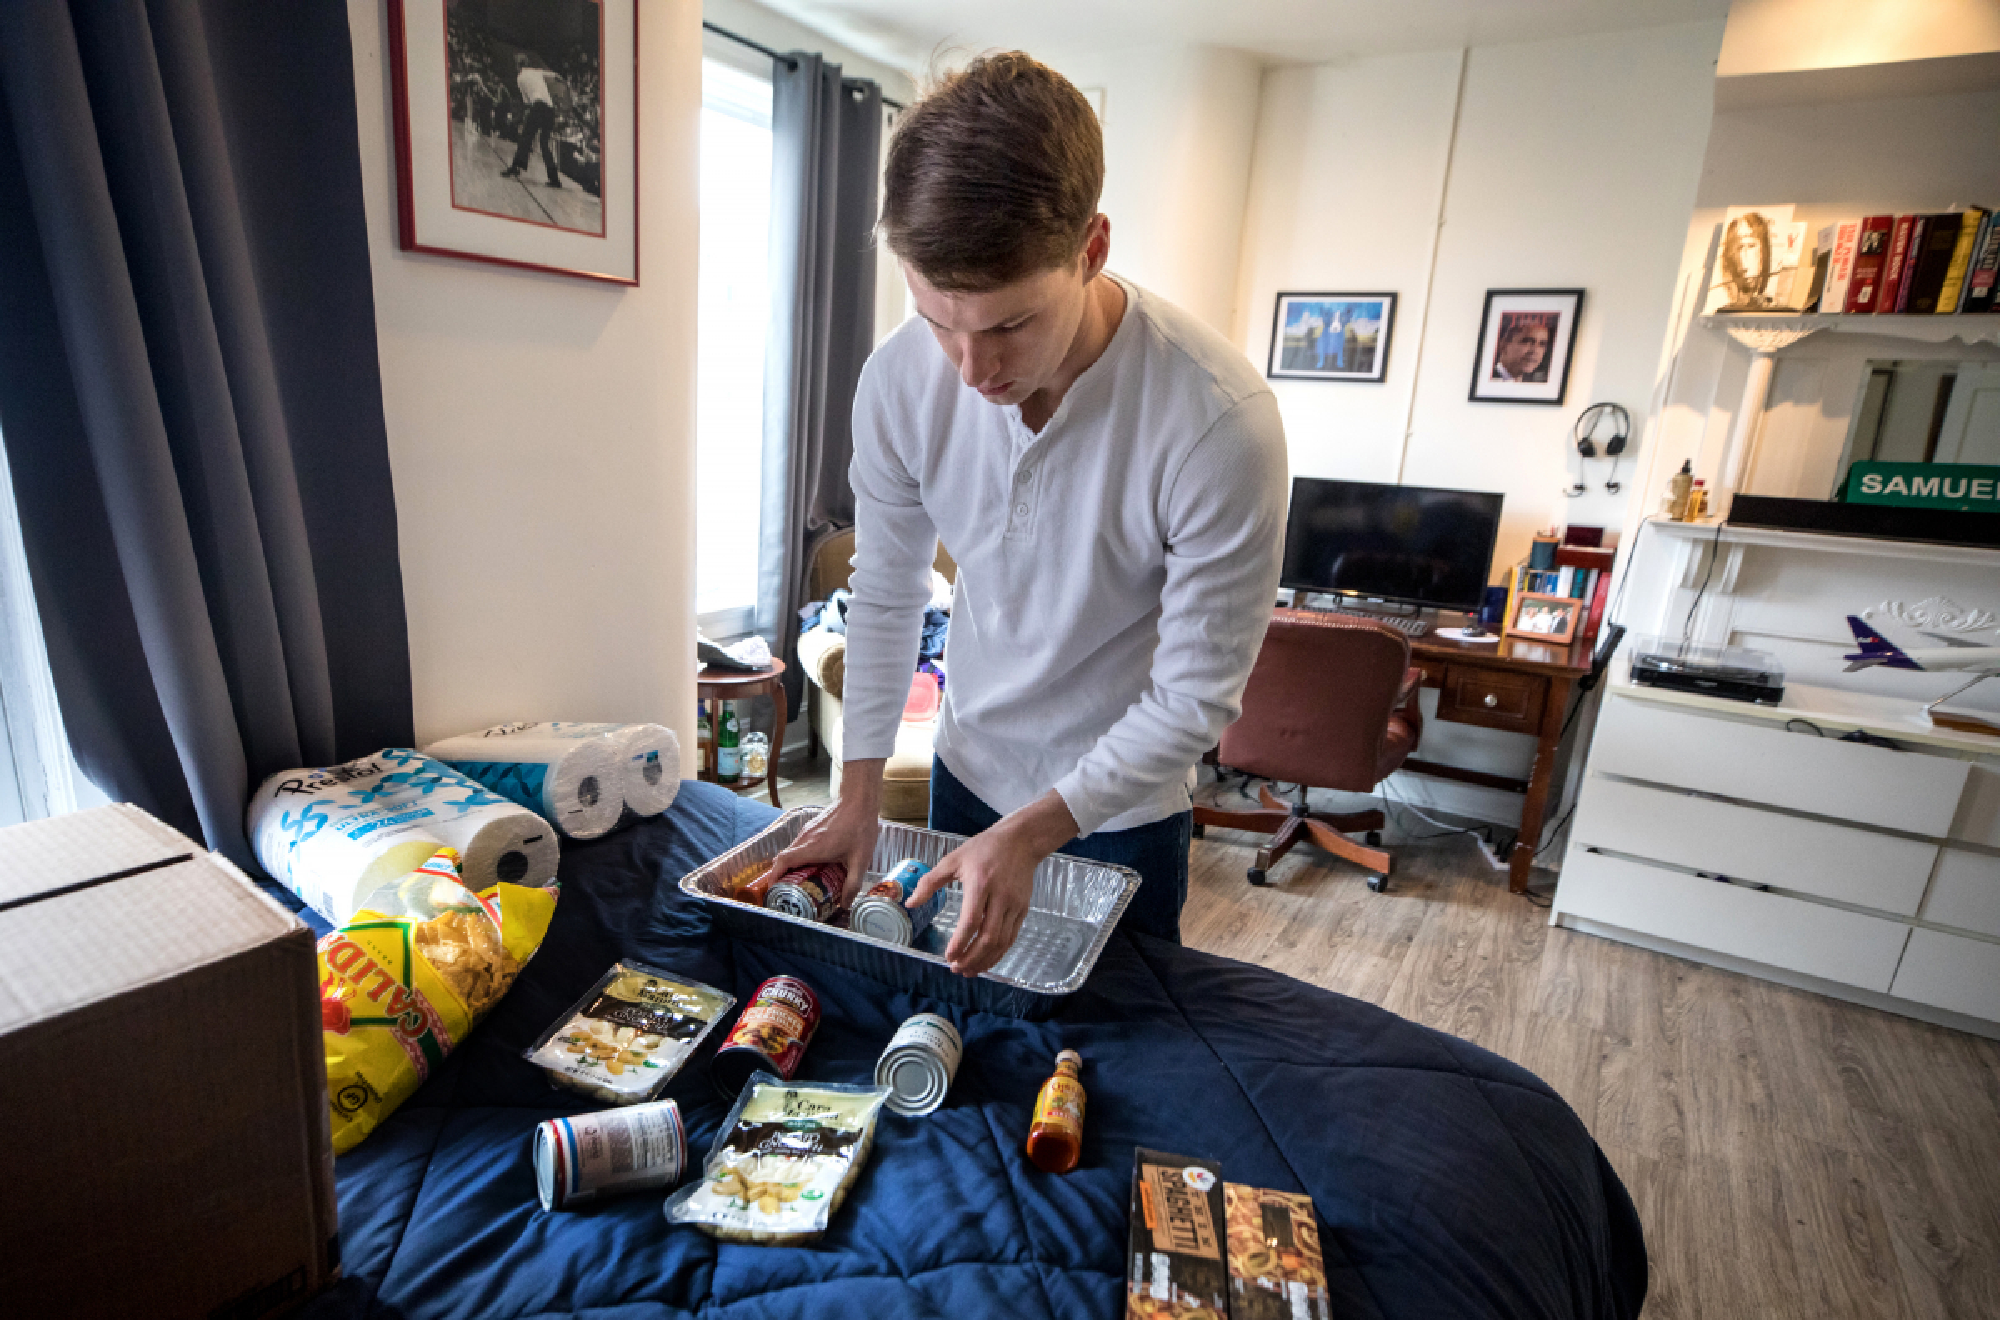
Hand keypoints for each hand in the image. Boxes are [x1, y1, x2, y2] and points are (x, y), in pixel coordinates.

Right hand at [754, 760, 883, 903]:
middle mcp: (805, 839)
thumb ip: (853, 884)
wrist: (859, 800)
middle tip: (790, 892)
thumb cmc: (860, 828)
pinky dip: (800, 857)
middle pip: (784, 858)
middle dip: (782, 876)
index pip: (783, 861)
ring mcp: (807, 831)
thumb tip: (846, 905)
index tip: (774, 889)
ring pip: (792, 851)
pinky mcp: (812, 826)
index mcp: (812, 848)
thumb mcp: (861, 860)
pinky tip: (814, 864)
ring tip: (802, 882)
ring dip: (792, 866)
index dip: (774, 876)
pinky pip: (799, 844)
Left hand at [907, 791, 1076, 977]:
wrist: (1020, 841)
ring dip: (985, 960)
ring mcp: (1014, 905)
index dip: (960, 943)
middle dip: (971, 958)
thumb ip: (930, 882)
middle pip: (988, 937)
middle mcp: (1000, 897)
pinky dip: (998, 953)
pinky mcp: (1023, 910)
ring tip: (969, 970)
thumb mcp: (953, 860)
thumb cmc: (984, 849)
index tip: (948, 957)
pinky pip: (1011, 938)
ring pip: (1001, 942)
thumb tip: (911, 903)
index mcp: (980, 884)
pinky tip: (986, 960)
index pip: (971, 921)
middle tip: (956, 969)